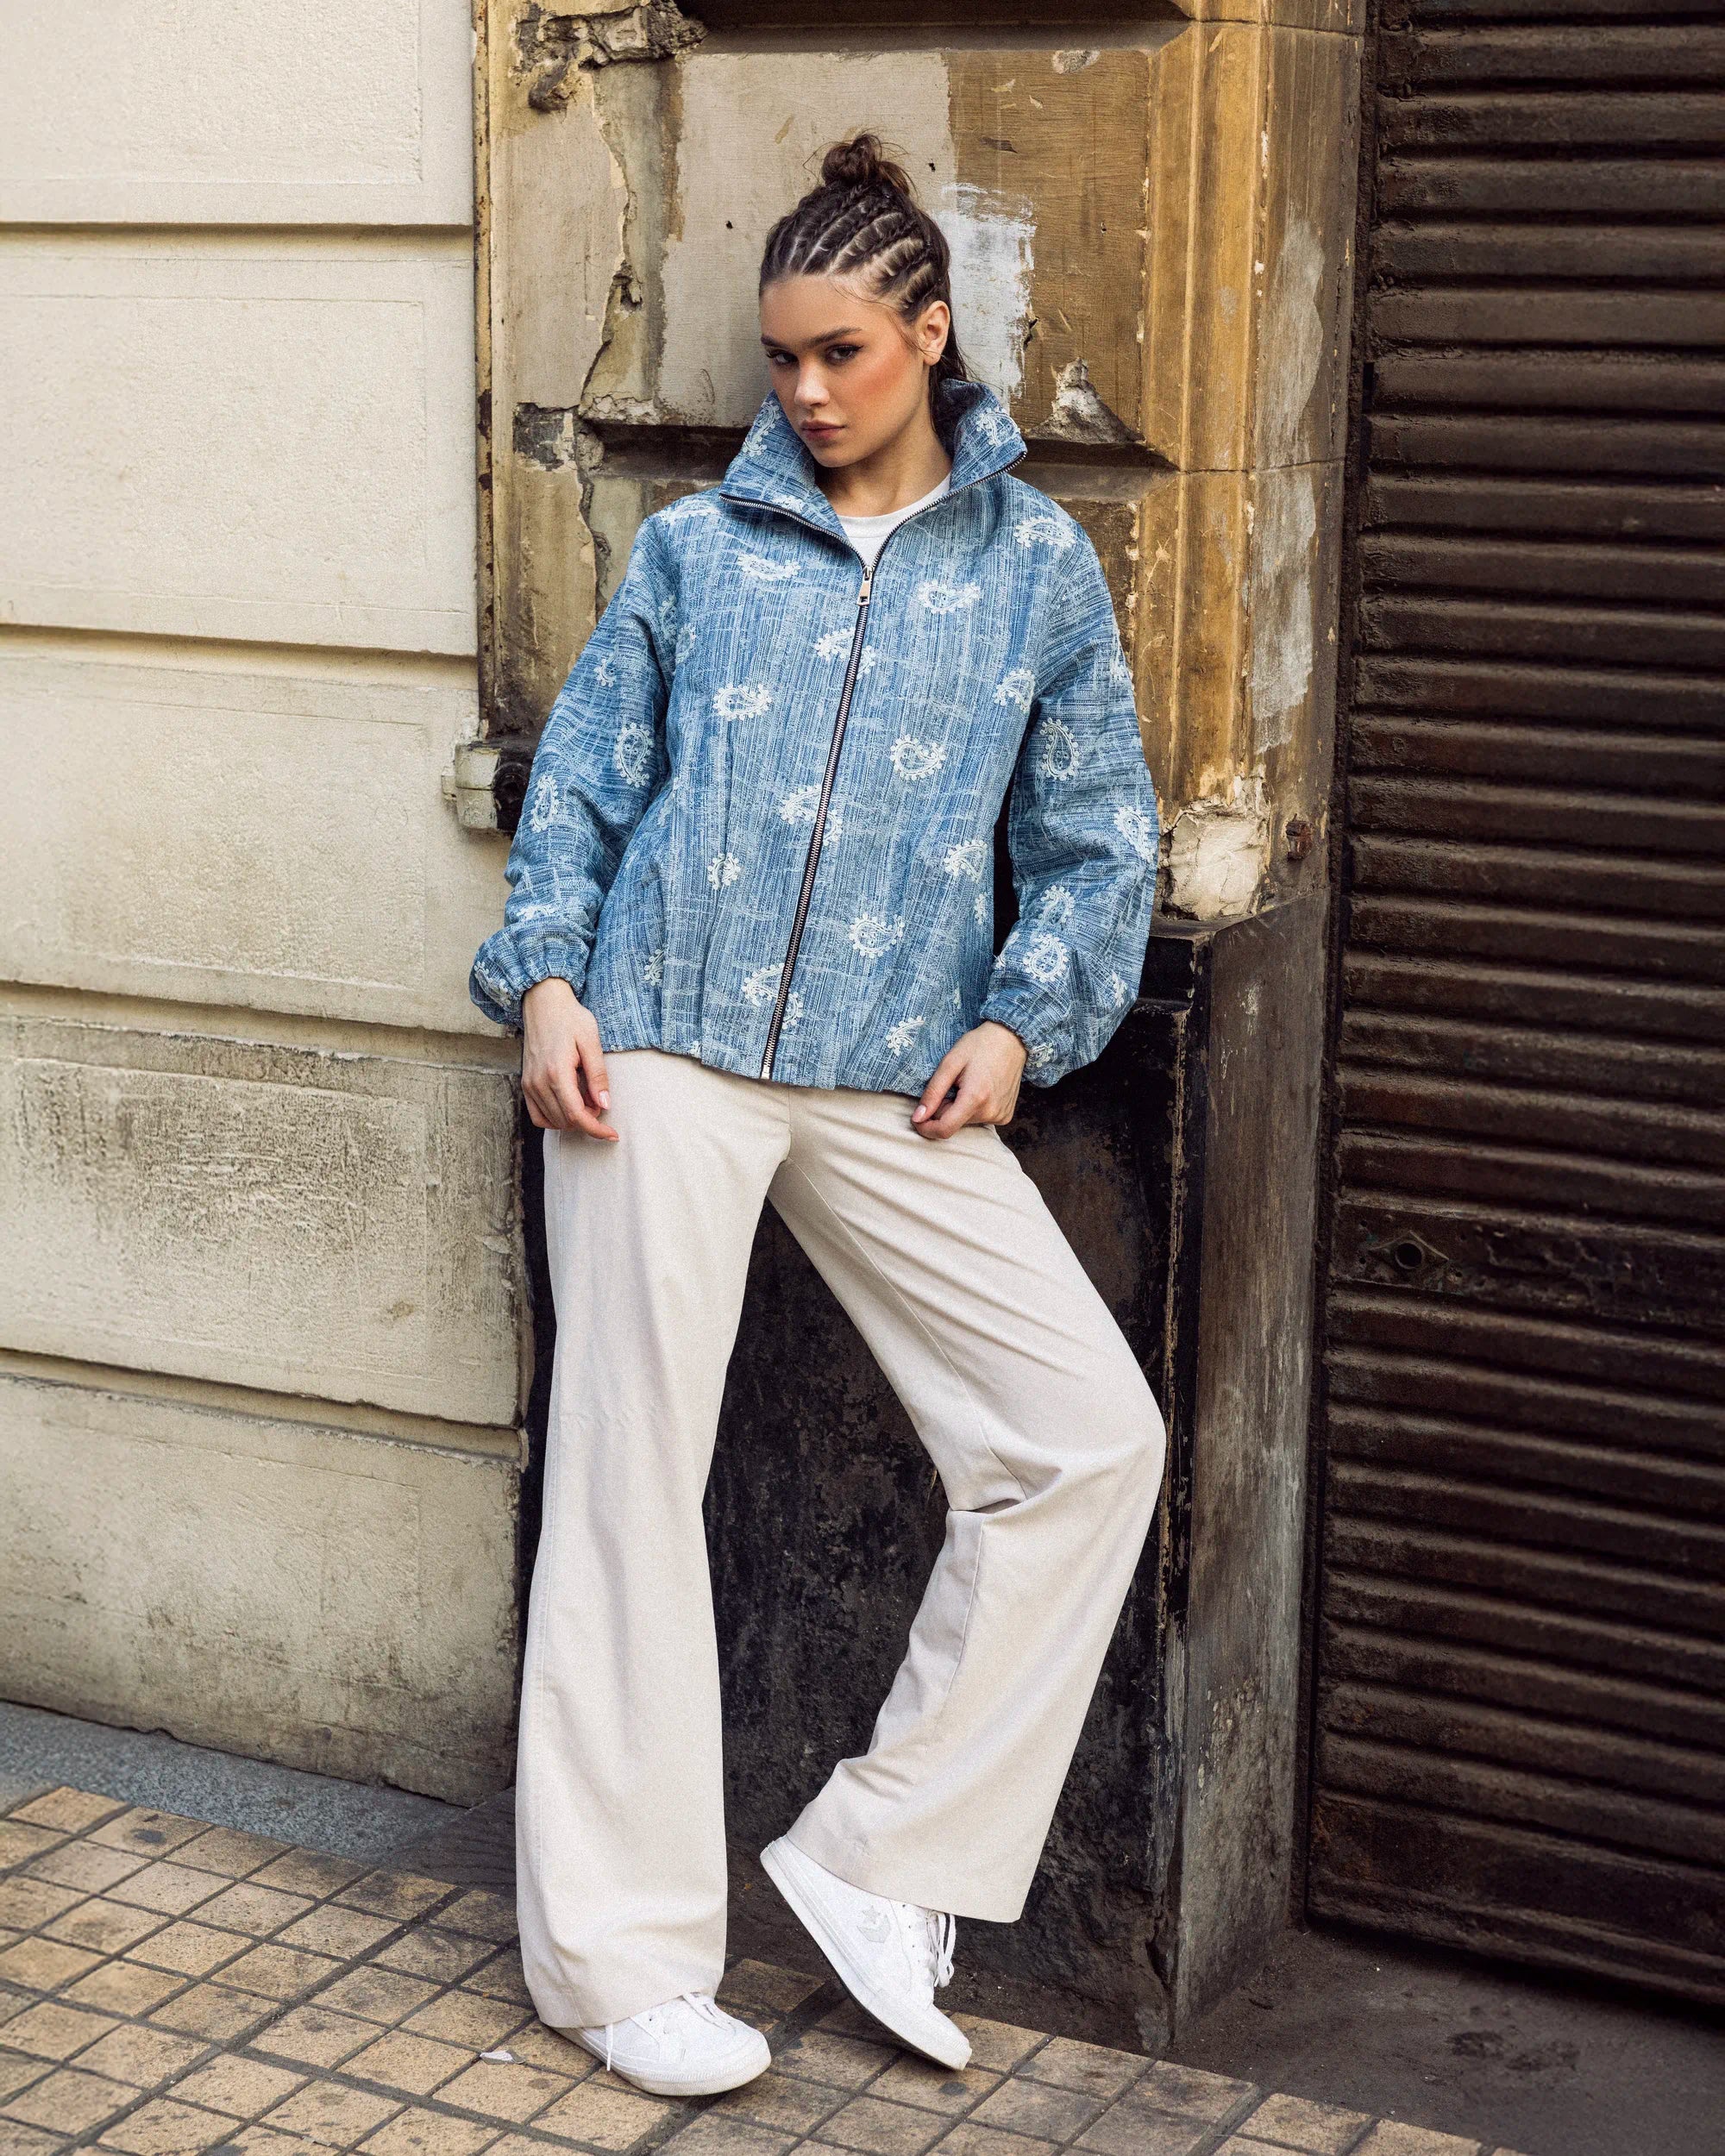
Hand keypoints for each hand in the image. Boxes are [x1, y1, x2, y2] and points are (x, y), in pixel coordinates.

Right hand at [521, 978, 616, 1139]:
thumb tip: (605, 1105)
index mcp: (556, 1073)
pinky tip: (569, 1105)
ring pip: (552, 1121)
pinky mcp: (525, 1083)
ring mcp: (529, 1084)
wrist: (543, 1003)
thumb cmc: (571, 1019)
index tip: (613, 1135)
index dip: (597, 1130)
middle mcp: (538, 1082)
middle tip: (600, 1101)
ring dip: (573, 1119)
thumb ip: (598, 1075)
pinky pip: (537, 1115)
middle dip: (588, 1121)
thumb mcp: (592, 1042)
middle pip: (566, 1121)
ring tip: (586, 1098)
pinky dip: (555, 1118)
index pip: (577, 1115)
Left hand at [911, 1021, 1026, 1138]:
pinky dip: (972, 1108)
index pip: (944, 1129)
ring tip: (968, 1084)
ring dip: (958, 1107)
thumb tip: (918, 1118)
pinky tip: (980, 1089)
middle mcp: (990, 1112)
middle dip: (944, 1109)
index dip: (926, 1127)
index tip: (917, 1117)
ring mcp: (1000, 1116)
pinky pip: (979, 1119)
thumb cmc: (978, 1046)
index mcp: (975, 1098)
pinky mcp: (1005, 1116)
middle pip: (953, 1123)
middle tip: (951, 1084)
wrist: (1011, 1040)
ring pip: (964, 1121)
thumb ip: (933, 1092)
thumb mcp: (950, 1063)